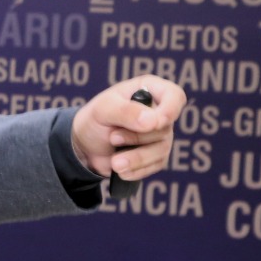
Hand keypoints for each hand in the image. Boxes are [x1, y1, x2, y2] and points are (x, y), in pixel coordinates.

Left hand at [71, 75, 186, 181]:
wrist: (85, 145)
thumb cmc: (95, 119)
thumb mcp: (103, 109)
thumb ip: (126, 111)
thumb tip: (154, 122)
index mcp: (150, 90)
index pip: (175, 96)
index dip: (170, 109)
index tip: (157, 123)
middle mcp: (160, 112)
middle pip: (164, 128)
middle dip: (137, 137)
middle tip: (113, 137)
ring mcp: (160, 135)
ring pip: (161, 149)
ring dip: (136, 157)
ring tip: (114, 162)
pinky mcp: (156, 155)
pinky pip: (155, 165)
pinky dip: (136, 169)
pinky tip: (120, 169)